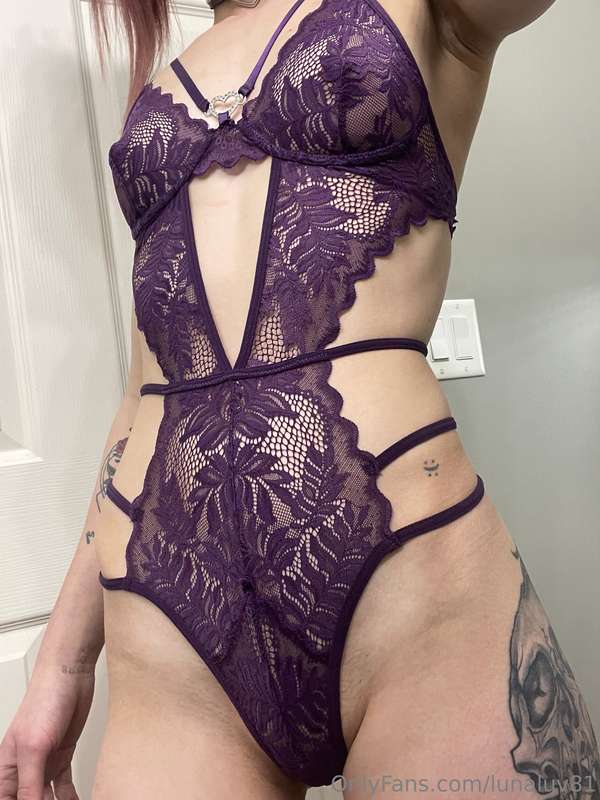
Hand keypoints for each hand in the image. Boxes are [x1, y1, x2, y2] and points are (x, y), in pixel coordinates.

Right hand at [0, 662, 95, 799]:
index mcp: (6, 769)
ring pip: (45, 798)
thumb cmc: (45, 700)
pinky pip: (62, 787)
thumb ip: (29, 783)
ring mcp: (43, 762)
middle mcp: (23, 768)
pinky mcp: (61, 755)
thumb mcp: (33, 748)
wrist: (70, 675)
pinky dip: (69, 798)